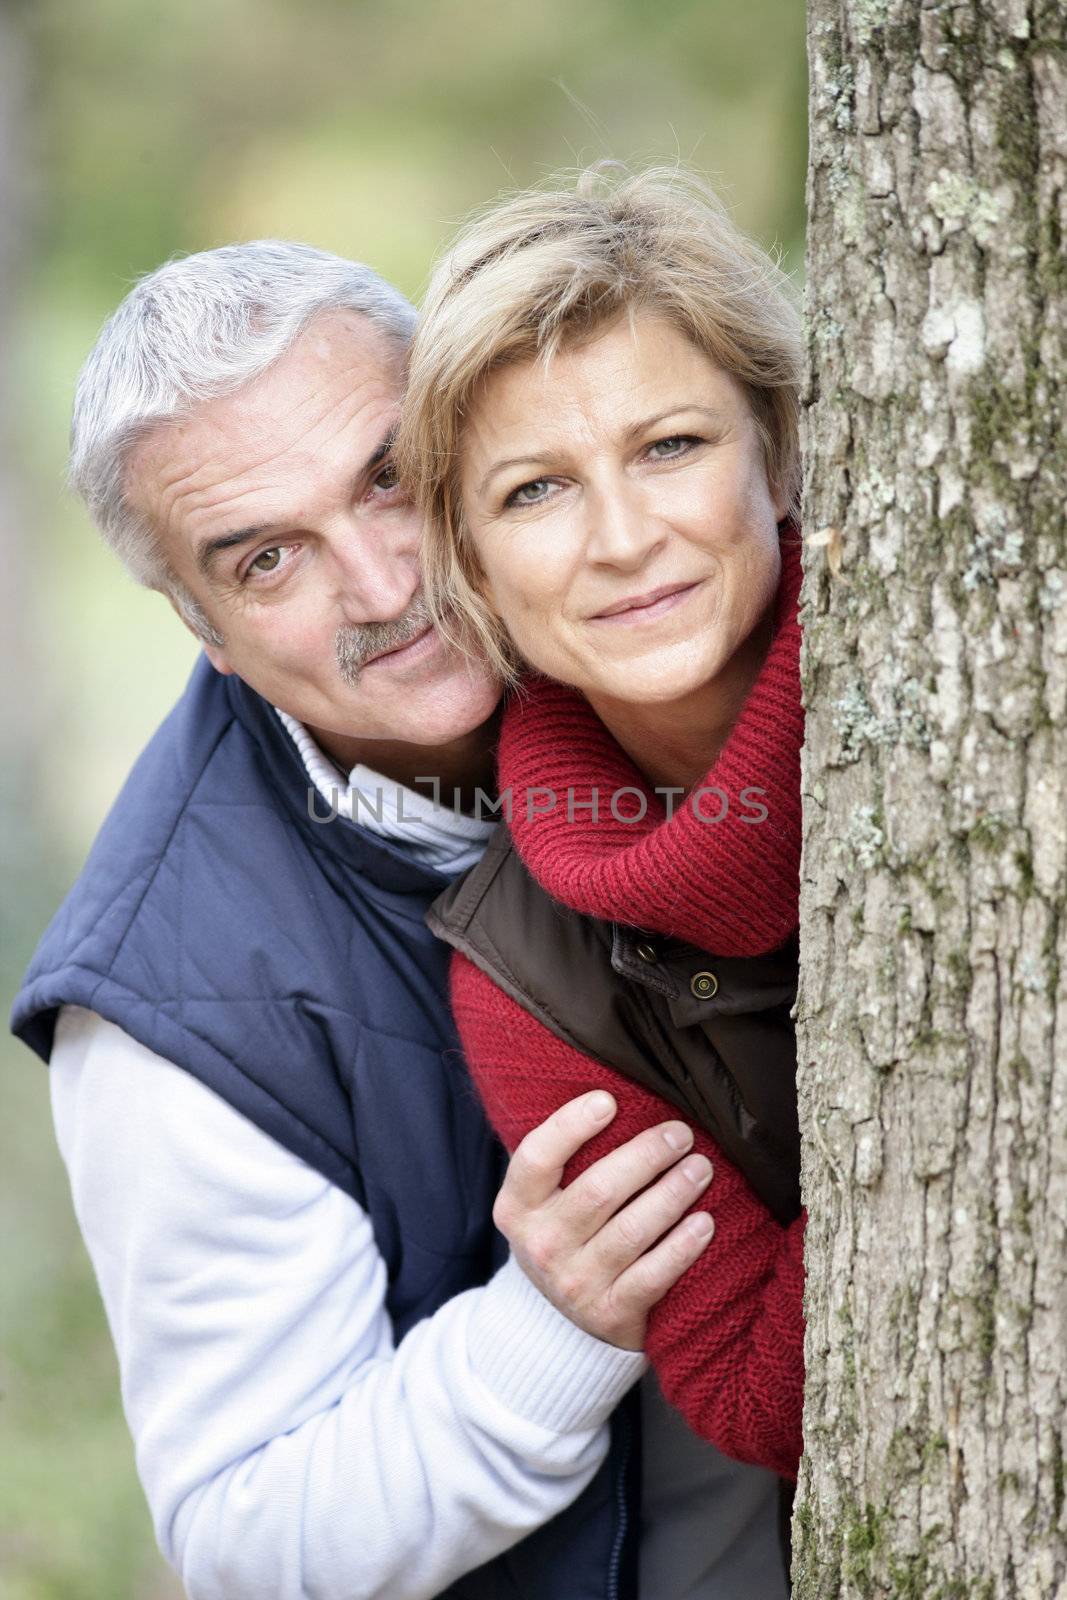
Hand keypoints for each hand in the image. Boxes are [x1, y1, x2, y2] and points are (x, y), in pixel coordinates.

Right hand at [492, 1091, 714, 1350]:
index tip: (609, 1100)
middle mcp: (540, 1246)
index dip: (571, 1126)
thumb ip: (568, 1158)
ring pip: (632, 1230)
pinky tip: (705, 1222)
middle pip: (598, 1190)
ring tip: (701, 1167)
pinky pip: (653, 1276)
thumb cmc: (567, 1233)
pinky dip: (682, 1247)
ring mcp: (574, 1284)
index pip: (536, 1158)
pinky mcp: (610, 1314)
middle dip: (646, 1156)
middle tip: (681, 1134)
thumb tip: (619, 1095)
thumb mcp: (547, 1200)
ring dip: (673, 1193)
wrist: (565, 1322)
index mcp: (517, 1208)